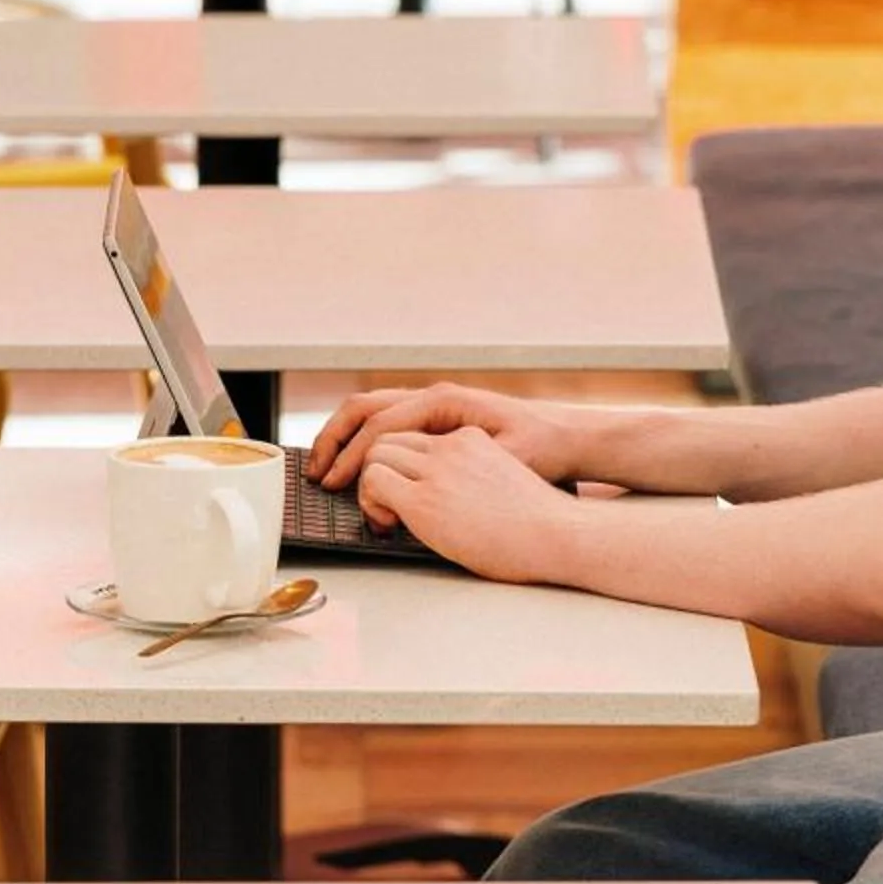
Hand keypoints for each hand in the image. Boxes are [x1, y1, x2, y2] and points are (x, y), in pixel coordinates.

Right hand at [308, 382, 582, 491]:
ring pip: (370, 412)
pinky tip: (354, 467)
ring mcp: (431, 408)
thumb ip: (469, 462)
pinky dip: (362, 441)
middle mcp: (433, 398)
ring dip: (343, 439)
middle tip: (316, 475)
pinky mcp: (434, 422)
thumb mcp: (511, 456)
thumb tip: (430, 469)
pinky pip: (386, 424)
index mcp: (444, 402)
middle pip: (364, 408)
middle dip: (335, 440)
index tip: (337, 485)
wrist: (566, 437)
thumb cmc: (542, 447)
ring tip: (325, 471)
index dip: (355, 456)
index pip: (382, 423)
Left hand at [355, 428, 578, 583]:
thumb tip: (449, 501)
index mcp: (470, 439)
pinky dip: (369, 502)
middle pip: (388, 438)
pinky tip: (388, 525)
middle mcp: (450, 446)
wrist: (556, 535)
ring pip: (374, 454)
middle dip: (375, 469)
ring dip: (369, 485)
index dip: (400, 462)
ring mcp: (436, 470)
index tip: (399, 489)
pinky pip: (374, 482)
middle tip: (382, 505)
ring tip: (385, 517)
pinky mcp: (424, 499)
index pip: (415, 435)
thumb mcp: (501, 480)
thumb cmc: (537, 524)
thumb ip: (470, 478)